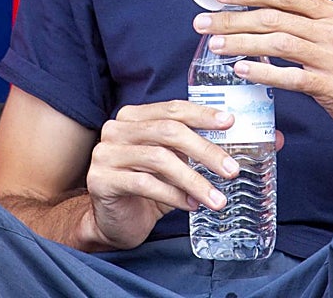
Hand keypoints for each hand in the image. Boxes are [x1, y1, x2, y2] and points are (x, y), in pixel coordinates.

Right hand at [83, 100, 239, 249]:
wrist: (114, 222)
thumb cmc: (145, 189)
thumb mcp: (168, 162)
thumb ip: (186, 147)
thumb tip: (226, 142)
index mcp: (133, 117)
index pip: (172, 109)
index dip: (202, 114)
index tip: (229, 123)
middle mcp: (116, 130)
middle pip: (168, 131)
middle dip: (205, 150)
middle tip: (231, 170)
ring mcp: (105, 154)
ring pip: (159, 159)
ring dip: (194, 180)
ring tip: (216, 198)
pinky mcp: (100, 181)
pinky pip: (144, 184)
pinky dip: (174, 195)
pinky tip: (191, 205)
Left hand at [194, 0, 332, 139]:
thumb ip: (298, 7)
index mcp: (331, 12)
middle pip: (275, 17)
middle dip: (234, 19)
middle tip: (204, 22)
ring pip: (279, 43)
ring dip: (242, 43)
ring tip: (214, 46)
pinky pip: (292, 77)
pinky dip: (264, 72)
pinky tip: (241, 70)